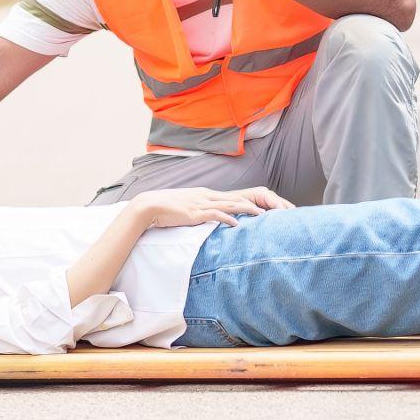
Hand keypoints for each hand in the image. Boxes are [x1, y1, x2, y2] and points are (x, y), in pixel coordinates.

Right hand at [130, 185, 293, 228]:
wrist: (150, 206)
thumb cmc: (168, 209)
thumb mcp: (189, 208)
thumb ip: (202, 211)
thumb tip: (213, 219)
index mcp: (207, 195)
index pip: (234, 197)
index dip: (251, 202)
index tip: (266, 208)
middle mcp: (207, 196)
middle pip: (237, 198)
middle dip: (255, 204)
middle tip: (270, 211)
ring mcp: (201, 203)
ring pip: (229, 204)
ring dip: (246, 210)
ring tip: (262, 216)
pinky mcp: (194, 213)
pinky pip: (214, 214)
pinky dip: (226, 218)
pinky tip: (236, 224)